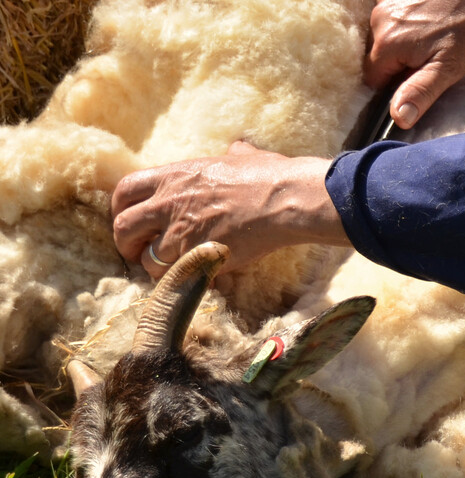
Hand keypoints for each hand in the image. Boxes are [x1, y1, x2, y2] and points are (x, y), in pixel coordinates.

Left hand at [111, 142, 347, 277]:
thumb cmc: (269, 176)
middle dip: (126, 245)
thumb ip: (233, 154)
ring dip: (156, 268)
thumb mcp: (244, 156)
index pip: (124, 191)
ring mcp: (180, 232)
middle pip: (123, 227)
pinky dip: (180, 280)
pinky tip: (195, 277)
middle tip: (139, 253)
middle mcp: (168, 203)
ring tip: (171, 270)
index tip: (129, 221)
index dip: (120, 209)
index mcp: (173, 175)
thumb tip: (240, 148)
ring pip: (147, 259)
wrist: (282, 200)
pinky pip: (173, 276)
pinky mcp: (196, 256)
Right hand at [364, 0, 464, 127]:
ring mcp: (385, 5)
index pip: (373, 80)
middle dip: (398, 66)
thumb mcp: (447, 68)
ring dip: (402, 47)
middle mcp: (378, 21)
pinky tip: (427, 26)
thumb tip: (398, 117)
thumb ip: (420, 92)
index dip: (392, 87)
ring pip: (384, 41)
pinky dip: (405, 29)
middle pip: (377, 59)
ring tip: (430, 41)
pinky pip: (391, 24)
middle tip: (428, 59)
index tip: (415, 80)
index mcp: (387, 44)